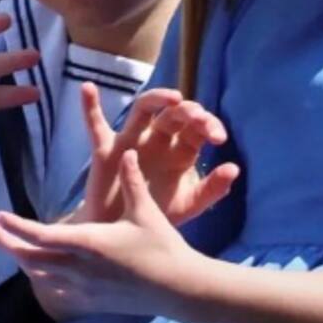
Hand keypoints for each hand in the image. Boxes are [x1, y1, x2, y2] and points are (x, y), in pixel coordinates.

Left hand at [0, 150, 203, 320]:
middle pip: (31, 258)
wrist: (179, 288)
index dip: (15, 227)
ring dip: (22, 260)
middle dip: (8, 243)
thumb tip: (125, 151)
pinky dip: (41, 279)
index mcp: (90, 243)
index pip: (41, 236)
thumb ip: (130, 181)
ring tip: (11, 244)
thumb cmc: (163, 246)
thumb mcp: (145, 210)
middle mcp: (81, 268)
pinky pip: (56, 291)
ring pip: (40, 276)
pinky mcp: (92, 301)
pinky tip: (39, 272)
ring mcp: (84, 289)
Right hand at [78, 83, 238, 225]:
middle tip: (200, 118)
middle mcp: (157, 138)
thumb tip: (234, 168)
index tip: (219, 137)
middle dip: (189, 112)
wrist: (123, 235)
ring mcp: (131, 141)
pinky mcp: (105, 150)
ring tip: (172, 97)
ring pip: (142, 109)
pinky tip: (87, 87)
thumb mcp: (188, 204)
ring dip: (157, 98)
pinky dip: (90, 106)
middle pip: (173, 114)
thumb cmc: (157, 213)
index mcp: (180, 149)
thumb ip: (211, 189)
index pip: (197, 128)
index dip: (209, 126)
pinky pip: (95, 126)